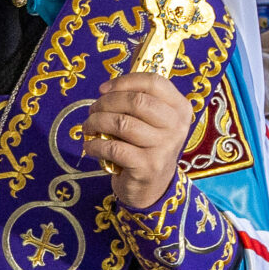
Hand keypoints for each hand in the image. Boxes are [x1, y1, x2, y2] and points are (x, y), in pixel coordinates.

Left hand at [81, 73, 191, 210]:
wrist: (152, 187)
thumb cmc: (145, 147)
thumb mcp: (151, 122)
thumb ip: (137, 101)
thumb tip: (107, 88)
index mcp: (180, 109)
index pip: (154, 82)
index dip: (124, 81)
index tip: (103, 89)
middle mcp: (176, 126)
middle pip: (136, 101)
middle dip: (106, 102)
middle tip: (92, 111)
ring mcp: (164, 147)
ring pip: (122, 123)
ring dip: (96, 122)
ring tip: (88, 127)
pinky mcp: (147, 166)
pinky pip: (114, 148)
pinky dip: (95, 145)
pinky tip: (90, 147)